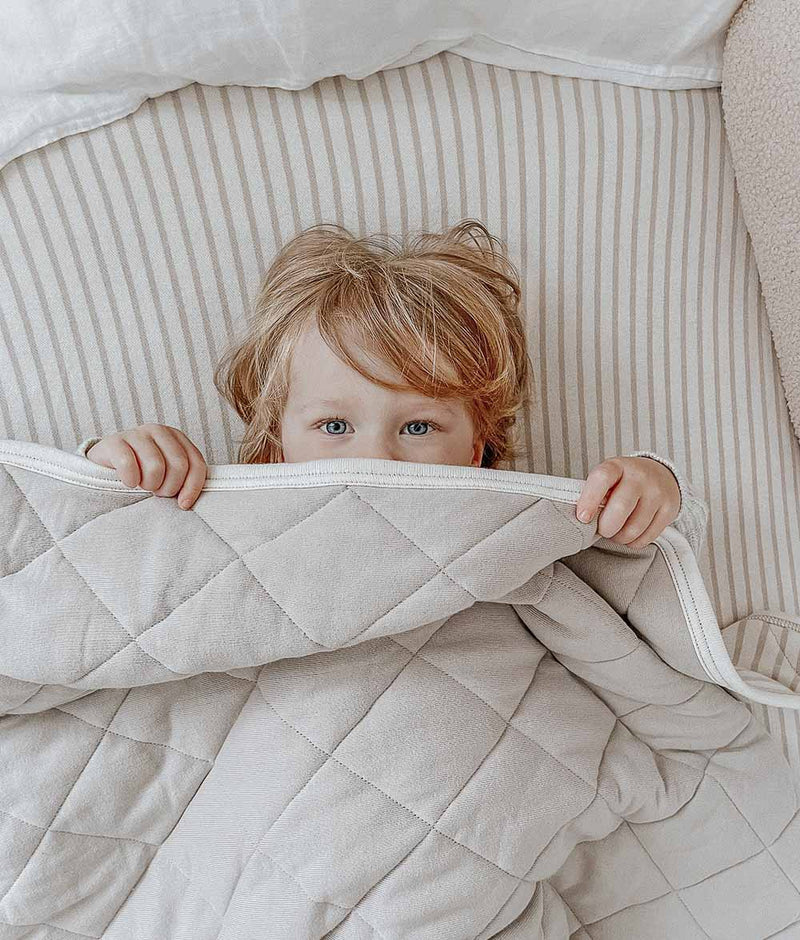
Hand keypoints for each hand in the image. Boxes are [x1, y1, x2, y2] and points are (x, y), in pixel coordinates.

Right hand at [85, 424, 207, 509]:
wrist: (105, 463)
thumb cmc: (142, 471)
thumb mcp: (167, 474)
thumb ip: (184, 480)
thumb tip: (189, 501)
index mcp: (177, 438)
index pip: (196, 464)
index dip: (192, 487)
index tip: (183, 504)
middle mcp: (159, 431)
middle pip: (178, 466)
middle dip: (169, 487)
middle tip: (156, 491)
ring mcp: (137, 433)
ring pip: (156, 467)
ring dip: (149, 485)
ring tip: (142, 485)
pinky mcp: (115, 441)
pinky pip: (129, 465)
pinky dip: (130, 479)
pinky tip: (129, 482)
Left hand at [575, 456, 680, 546]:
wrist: (660, 475)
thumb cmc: (624, 481)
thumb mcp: (608, 478)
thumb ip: (595, 493)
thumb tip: (583, 518)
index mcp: (617, 466)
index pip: (602, 478)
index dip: (589, 500)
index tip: (583, 518)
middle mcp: (639, 477)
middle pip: (620, 508)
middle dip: (606, 527)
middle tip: (602, 529)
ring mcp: (657, 493)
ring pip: (634, 528)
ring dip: (619, 538)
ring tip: (616, 532)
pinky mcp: (669, 509)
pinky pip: (647, 537)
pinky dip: (633, 542)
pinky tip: (630, 534)